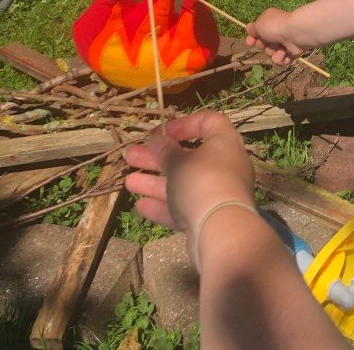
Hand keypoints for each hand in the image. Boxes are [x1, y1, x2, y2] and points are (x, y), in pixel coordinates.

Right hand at [124, 110, 254, 265]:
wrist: (221, 231)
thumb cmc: (201, 182)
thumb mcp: (178, 162)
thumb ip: (165, 150)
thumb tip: (157, 140)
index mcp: (224, 142)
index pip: (208, 123)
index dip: (183, 124)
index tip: (161, 133)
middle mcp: (225, 165)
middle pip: (188, 156)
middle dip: (158, 157)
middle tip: (131, 156)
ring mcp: (217, 193)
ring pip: (183, 184)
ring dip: (156, 182)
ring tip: (128, 182)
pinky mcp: (209, 217)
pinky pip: (184, 207)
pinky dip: (164, 206)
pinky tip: (141, 206)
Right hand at [245, 7, 311, 65]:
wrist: (295, 33)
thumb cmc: (274, 27)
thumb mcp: (259, 25)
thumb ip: (252, 29)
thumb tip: (248, 28)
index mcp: (268, 21)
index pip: (257, 32)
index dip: (251, 38)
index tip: (249, 43)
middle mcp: (276, 31)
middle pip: (262, 44)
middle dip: (262, 45)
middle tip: (266, 42)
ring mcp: (284, 42)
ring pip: (270, 52)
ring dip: (272, 51)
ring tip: (279, 47)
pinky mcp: (290, 52)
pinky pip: (280, 60)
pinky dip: (280, 58)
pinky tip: (283, 53)